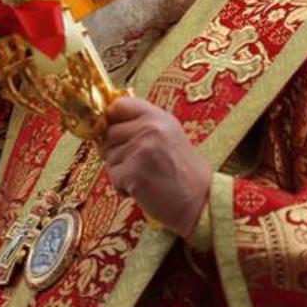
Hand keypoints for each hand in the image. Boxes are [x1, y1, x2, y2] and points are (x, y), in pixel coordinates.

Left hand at [99, 96, 212, 237]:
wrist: (200, 200)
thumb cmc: (182, 171)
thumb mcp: (168, 135)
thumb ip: (142, 124)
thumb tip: (106, 122)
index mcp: (158, 116)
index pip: (119, 105)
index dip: (111, 120)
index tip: (115, 133)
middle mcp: (149, 128)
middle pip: (108, 133)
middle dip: (115, 151)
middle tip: (137, 164)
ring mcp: (141, 149)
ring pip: (108, 156)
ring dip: (120, 171)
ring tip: (145, 176)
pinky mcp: (134, 172)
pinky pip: (112, 176)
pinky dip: (123, 187)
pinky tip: (142, 189)